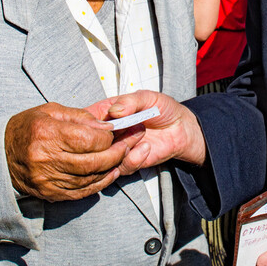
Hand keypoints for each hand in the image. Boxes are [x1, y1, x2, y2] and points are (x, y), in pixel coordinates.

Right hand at [4, 102, 141, 201]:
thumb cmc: (26, 128)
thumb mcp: (50, 111)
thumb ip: (81, 117)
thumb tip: (107, 125)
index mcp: (47, 133)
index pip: (90, 139)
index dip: (109, 135)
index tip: (117, 129)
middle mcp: (47, 159)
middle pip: (94, 161)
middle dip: (117, 152)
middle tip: (130, 143)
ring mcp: (48, 180)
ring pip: (91, 178)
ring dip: (112, 168)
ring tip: (124, 156)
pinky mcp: (51, 193)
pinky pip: (83, 191)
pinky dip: (100, 182)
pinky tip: (110, 172)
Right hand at [87, 90, 205, 173]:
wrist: (182, 129)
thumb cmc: (163, 109)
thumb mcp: (148, 97)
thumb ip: (131, 101)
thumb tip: (115, 111)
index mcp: (106, 111)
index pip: (84, 118)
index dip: (87, 122)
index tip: (104, 120)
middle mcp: (107, 132)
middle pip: (90, 142)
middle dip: (105, 138)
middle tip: (127, 127)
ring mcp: (116, 148)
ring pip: (103, 158)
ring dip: (122, 148)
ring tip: (141, 133)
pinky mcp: (128, 162)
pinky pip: (121, 167)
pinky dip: (134, 159)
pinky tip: (146, 146)